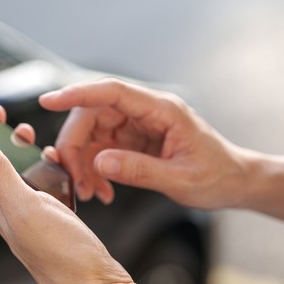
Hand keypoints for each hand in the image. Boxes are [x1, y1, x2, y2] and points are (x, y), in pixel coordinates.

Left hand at [0, 127, 132, 283]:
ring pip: (23, 177)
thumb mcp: (23, 205)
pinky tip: (66, 170)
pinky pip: (48, 189)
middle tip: (17, 125)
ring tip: (41, 144)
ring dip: (28, 154)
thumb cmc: (62, 257)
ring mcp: (34, 217)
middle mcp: (10, 211)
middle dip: (1, 140)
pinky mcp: (56, 222)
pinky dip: (53, 172)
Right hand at [39, 77, 248, 208]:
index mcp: (161, 109)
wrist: (235, 183)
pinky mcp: (131, 140)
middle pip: (92, 114)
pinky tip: (102, 191)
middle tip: (74, 180)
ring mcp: (136, 125)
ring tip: (90, 192)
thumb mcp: (181, 179)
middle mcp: (145, 111)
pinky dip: (93, 170)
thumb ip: (140, 170)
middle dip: (75, 146)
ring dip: (82, 162)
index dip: (77, 93)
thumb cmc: (217, 177)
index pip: (111, 91)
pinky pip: (100, 148)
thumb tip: (100, 162)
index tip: (47, 102)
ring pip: (91, 132)